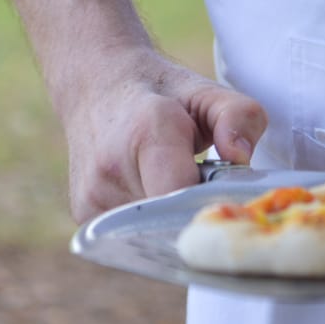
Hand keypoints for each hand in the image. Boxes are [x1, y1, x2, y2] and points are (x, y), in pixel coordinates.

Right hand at [60, 53, 267, 222]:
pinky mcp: (84, 217)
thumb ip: (238, 116)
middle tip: (202, 187)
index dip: (209, 203)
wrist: (96, 86)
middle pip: (170, 221)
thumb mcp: (208, 91)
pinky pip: (131, 237)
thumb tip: (240, 158)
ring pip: (151, 234)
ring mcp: (92, 198)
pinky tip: (152, 196)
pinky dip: (149, 225)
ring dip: (170, 220)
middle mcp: (112, 169)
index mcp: (147, 132)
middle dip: (193, 213)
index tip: (224, 196)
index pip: (182, 193)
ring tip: (173, 185)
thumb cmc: (161, 91)